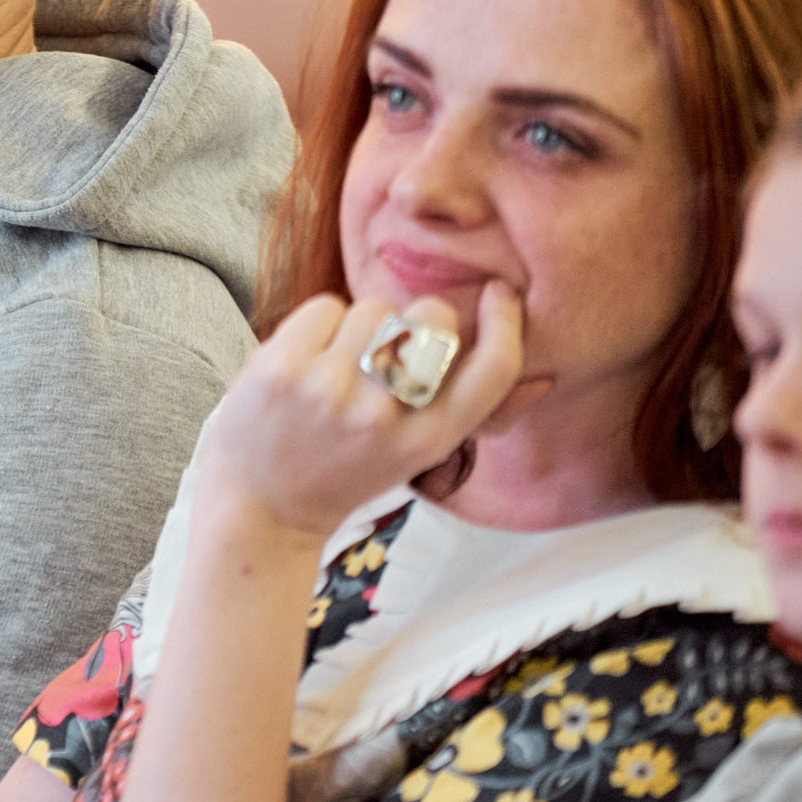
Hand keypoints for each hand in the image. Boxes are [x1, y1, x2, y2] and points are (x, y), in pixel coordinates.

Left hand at [197, 282, 526, 538]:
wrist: (259, 506)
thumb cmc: (342, 470)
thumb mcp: (413, 455)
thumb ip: (461, 411)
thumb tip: (542, 379)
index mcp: (426, 443)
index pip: (491, 372)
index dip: (507, 324)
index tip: (500, 295)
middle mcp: (382, 417)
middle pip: (433, 318)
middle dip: (419, 317)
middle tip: (392, 347)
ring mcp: (329, 389)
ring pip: (374, 308)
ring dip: (362, 326)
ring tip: (338, 367)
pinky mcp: (283, 367)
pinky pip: (325, 306)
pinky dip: (320, 323)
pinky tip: (307, 359)